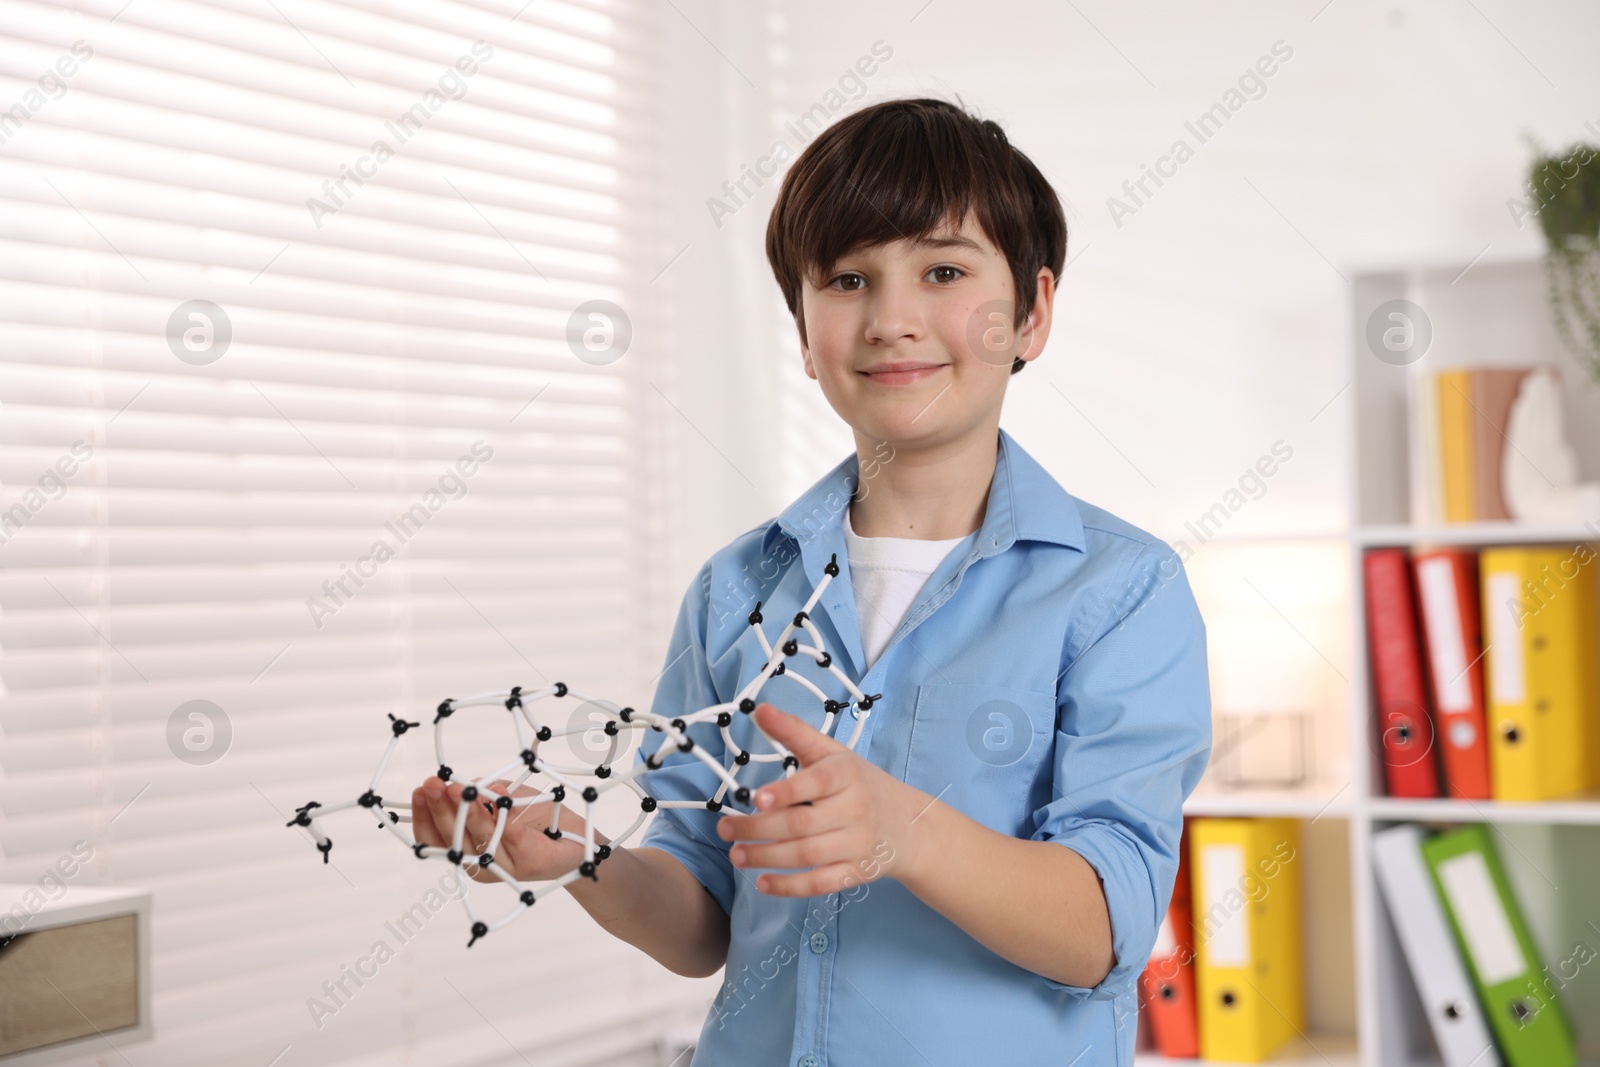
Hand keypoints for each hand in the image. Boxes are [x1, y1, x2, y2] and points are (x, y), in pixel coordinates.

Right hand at [410, 776, 606, 883]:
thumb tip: (459, 787)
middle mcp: (484, 864)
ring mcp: (507, 867)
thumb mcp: (502, 799)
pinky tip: (498, 800)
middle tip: (433, 785)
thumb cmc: (536, 817)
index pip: (436, 839)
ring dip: (468, 813)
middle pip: (453, 840)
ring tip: (458, 790)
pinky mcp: (531, 863)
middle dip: (440, 810)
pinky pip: (513, 838)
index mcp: (471, 851)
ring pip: (481, 839)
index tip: (418, 792)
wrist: (579, 839)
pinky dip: (504, 818)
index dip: (423, 818)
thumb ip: (479, 795)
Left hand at [715, 702, 933, 895]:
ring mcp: (856, 844)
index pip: (817, 782)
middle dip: (758, 829)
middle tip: (726, 830)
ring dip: (766, 857)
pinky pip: (820, 884)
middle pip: (802, 824)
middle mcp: (854, 809)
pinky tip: (763, 883)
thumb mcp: (832, 753)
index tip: (757, 797)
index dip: (787, 791)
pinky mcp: (855, 872)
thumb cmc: (859, 783)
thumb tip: (759, 710)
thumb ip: (795, 732)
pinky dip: (790, 887)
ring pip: (807, 855)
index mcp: (847, 774)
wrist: (907, 824)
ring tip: (736, 855)